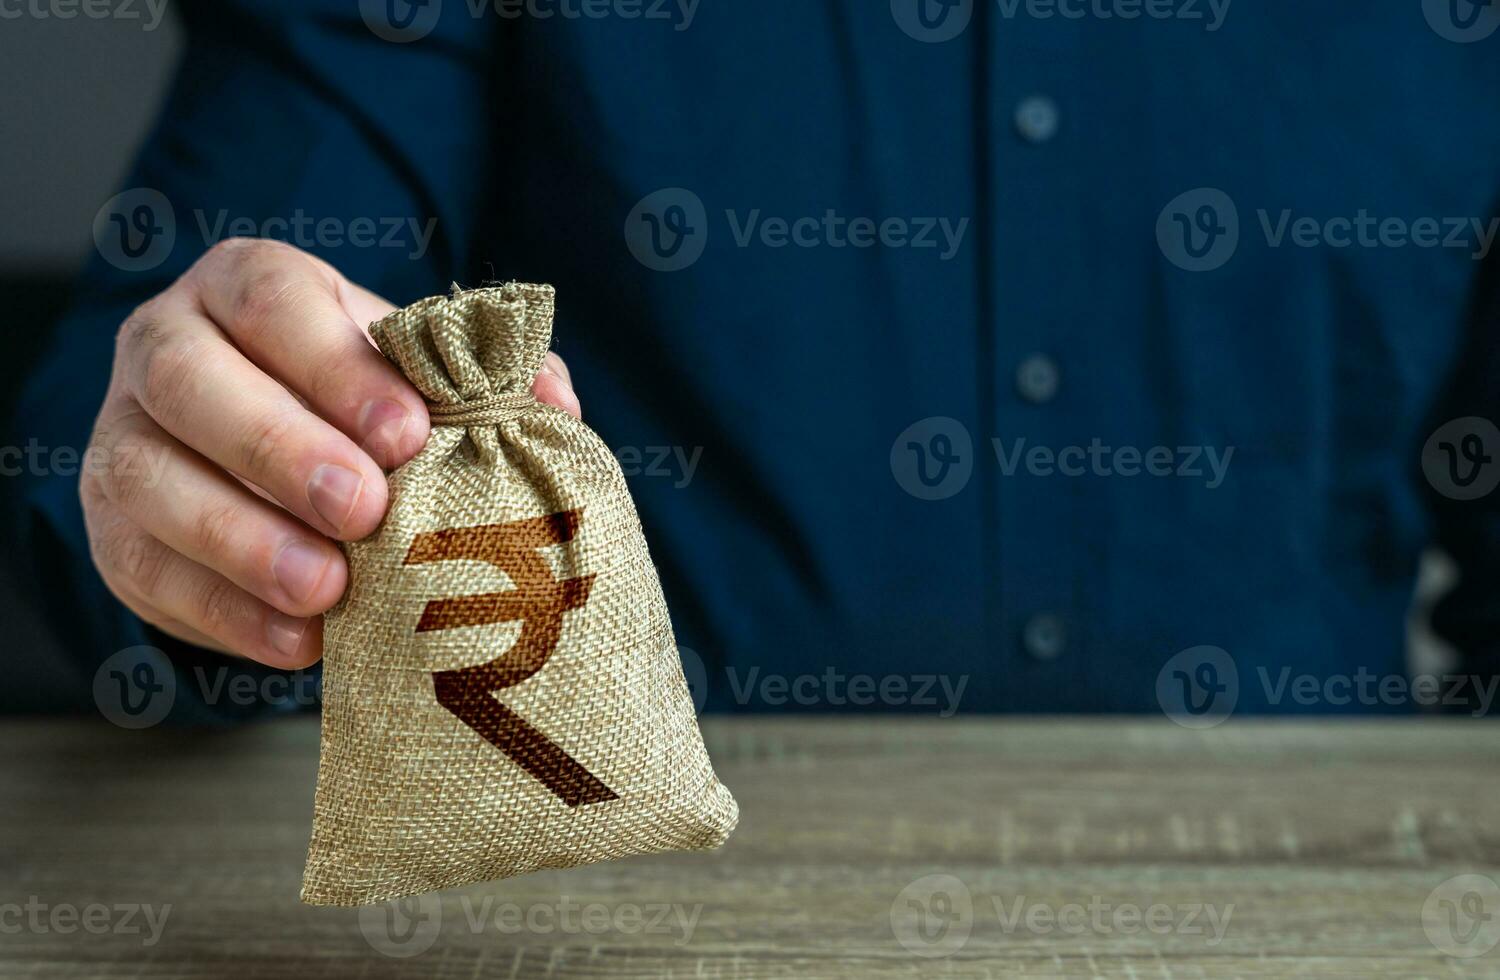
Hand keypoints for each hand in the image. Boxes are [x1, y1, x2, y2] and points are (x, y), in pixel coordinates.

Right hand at [81, 239, 580, 667]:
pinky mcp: (114, 531)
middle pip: (190, 380)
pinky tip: (299, 640)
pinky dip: (223, 612)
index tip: (409, 433)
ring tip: (328, 589)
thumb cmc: (363, 411)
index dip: (335, 366)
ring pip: (147, 478)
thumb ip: (483, 383)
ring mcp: (123, 438)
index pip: (272, 301)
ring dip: (241, 540)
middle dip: (279, 448)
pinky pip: (143, 570)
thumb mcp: (417, 377)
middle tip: (364, 510)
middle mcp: (165, 346)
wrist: (280, 473)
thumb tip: (554, 404)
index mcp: (245, 288)